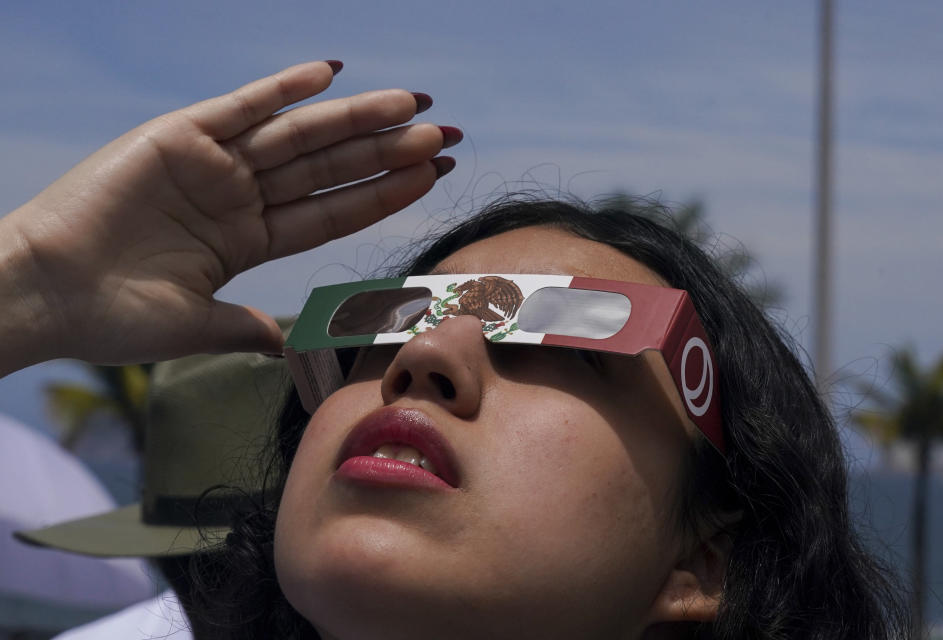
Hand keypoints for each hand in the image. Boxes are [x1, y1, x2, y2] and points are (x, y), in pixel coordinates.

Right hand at [0, 61, 458, 371]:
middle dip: (388, 152)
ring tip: (413, 106)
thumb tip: (287, 342)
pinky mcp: (178, 137)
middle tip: (445, 137)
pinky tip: (331, 74)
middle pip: (329, 169)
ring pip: (300, 135)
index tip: (432, 179)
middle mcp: (237, 197)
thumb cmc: (111, 319)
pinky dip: (283, 87)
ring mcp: (211, 165)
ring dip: (357, 120)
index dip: (383, 194)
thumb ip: (248, 327)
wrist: (45, 297)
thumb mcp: (198, 327)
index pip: (332, 212)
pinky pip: (241, 106)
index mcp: (245, 240)